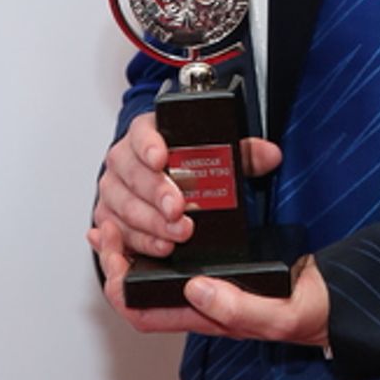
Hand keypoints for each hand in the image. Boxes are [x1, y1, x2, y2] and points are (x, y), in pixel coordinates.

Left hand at [89, 212, 329, 346]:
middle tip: (105, 226)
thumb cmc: (309, 313)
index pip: (144, 312)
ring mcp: (209, 283)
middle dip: (115, 260)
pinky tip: (156, 212)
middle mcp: (201, 302)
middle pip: (139, 291)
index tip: (113, 247)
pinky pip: (178, 253)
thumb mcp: (282, 316)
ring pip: (155, 270)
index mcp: (208, 318)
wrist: (335, 297)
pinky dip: (158, 234)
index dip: (119, 286)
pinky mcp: (222, 262)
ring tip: (115, 218)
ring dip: (130, 246)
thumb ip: (241, 309)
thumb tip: (195, 289)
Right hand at [92, 114, 280, 262]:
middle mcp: (123, 159)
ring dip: (151, 223)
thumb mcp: (215, 152)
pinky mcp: (109, 217)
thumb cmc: (182, 162)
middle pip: (133, 174)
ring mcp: (113, 189)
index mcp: (146, 133)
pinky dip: (140, 242)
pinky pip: (119, 232)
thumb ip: (242, 152)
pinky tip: (160, 247)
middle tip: (179, 211)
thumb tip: (270, 155)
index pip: (142, 133)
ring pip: (124, 206)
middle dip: (157, 194)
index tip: (162, 157)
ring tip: (176, 235)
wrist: (157, 177)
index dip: (150, 145)